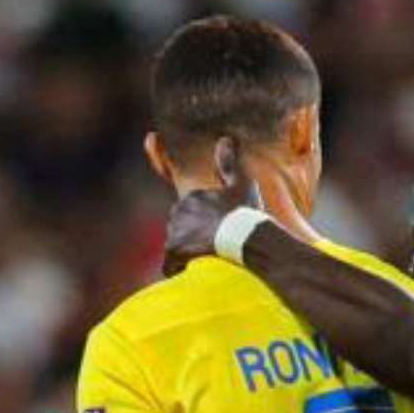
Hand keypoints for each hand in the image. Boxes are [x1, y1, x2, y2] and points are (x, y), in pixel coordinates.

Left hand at [163, 137, 264, 276]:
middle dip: (192, 237)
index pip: (191, 211)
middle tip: (213, 248)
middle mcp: (179, 210)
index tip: (215, 233)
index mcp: (193, 196)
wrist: (242, 237)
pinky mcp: (174, 249)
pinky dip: (177, 269)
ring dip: (186, 253)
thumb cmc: (245, 213)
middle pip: (181, 228)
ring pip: (175, 245)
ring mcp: (175, 230)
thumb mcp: (241, 185)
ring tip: (206, 261)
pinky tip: (189, 274)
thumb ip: (230, 164)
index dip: (203, 223)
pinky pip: (169, 264)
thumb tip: (225, 138)